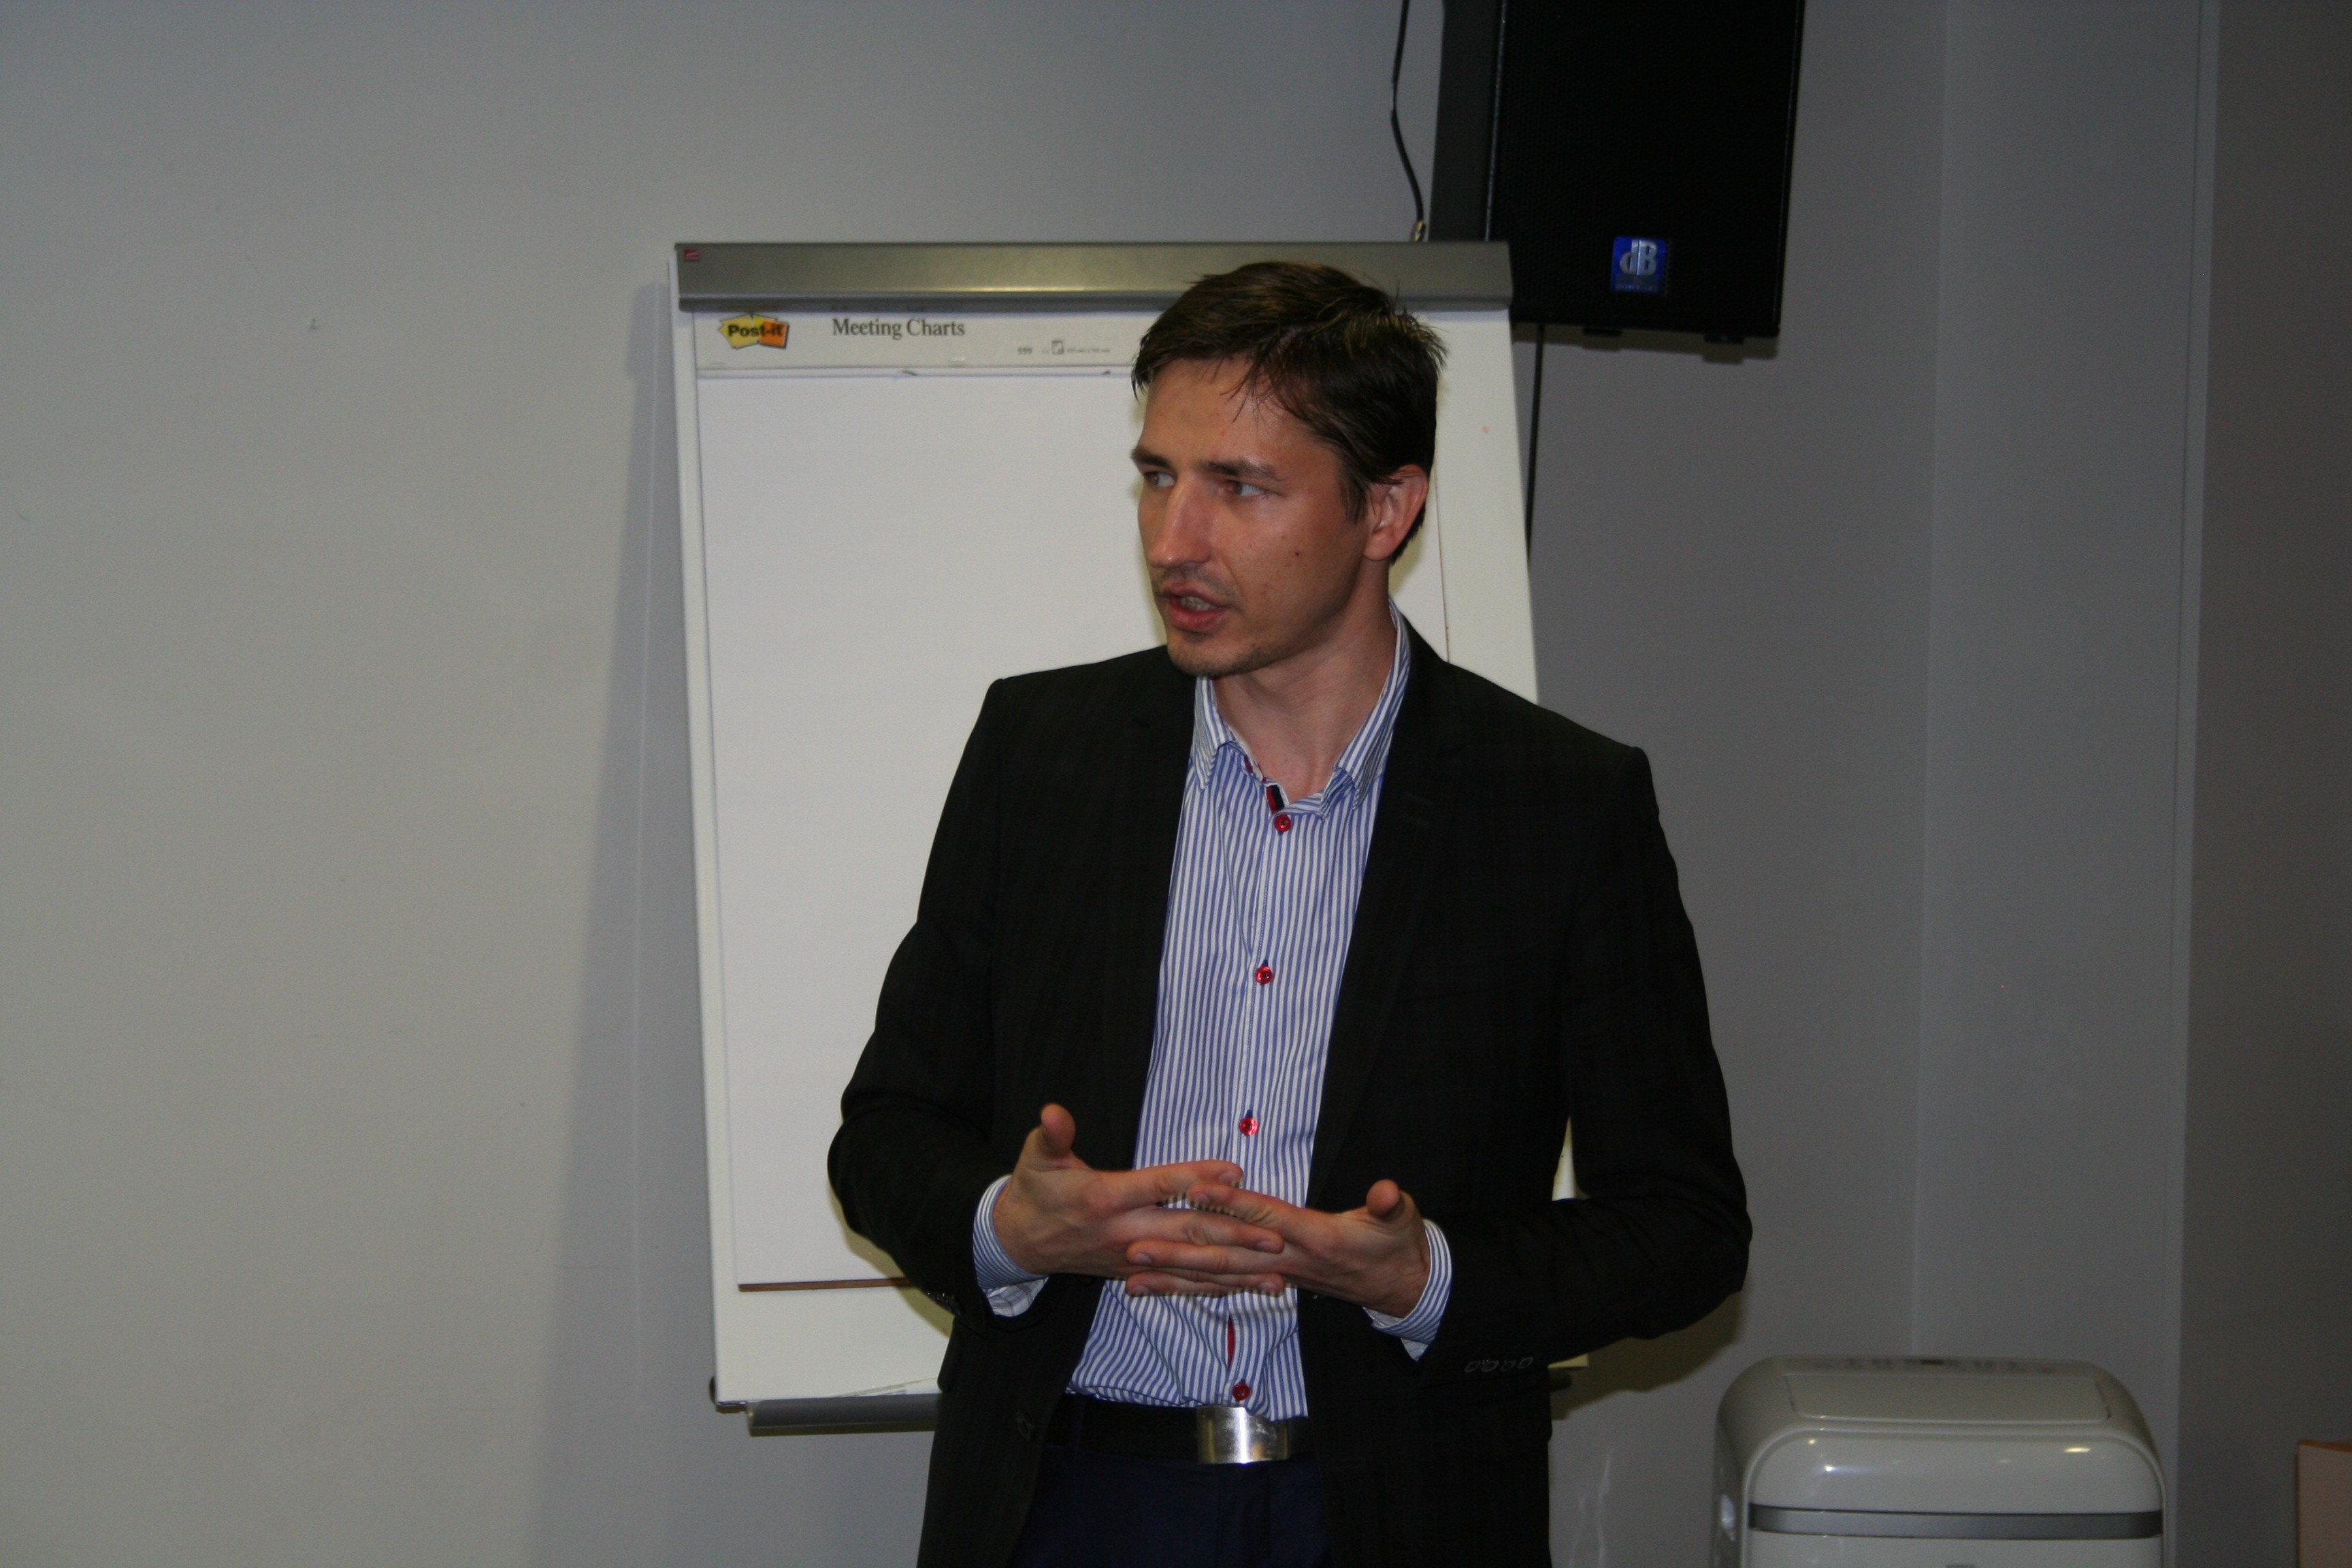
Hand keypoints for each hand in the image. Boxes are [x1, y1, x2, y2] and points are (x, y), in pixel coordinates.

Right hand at [989, 1105, 1286, 1293]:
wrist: (1018, 1243)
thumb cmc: (1034, 1191)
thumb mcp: (1036, 1158)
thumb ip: (1052, 1135)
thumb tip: (1053, 1111)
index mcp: (1105, 1199)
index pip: (1160, 1186)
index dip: (1197, 1177)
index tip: (1235, 1170)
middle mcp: (1125, 1233)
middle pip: (1187, 1234)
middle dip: (1234, 1236)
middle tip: (1275, 1236)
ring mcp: (1133, 1259)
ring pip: (1190, 1267)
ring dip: (1235, 1271)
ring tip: (1276, 1274)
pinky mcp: (1137, 1273)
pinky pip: (1180, 1283)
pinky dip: (1214, 1287)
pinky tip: (1245, 1288)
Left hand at [1128, 1179, 1431, 1316]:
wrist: (1400, 1286)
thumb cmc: (1397, 1245)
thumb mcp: (1402, 1220)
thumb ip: (1392, 1205)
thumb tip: (1389, 1193)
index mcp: (1315, 1240)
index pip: (1266, 1218)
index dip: (1233, 1204)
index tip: (1197, 1190)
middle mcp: (1288, 1263)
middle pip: (1228, 1256)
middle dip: (1181, 1252)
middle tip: (1135, 1246)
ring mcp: (1277, 1275)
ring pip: (1219, 1278)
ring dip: (1175, 1276)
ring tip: (1130, 1273)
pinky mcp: (1270, 1281)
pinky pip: (1224, 1286)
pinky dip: (1191, 1286)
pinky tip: (1159, 1286)